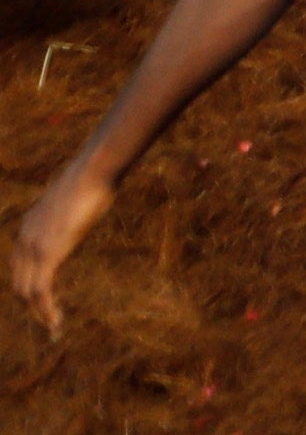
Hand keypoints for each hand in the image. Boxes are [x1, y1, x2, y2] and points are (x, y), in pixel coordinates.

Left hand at [12, 161, 114, 335]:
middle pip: (18, 283)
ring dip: (40, 314)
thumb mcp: (74, 200)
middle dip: (31, 306)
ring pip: (27, 291)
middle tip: (50, 322)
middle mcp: (24, 239)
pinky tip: (57, 321)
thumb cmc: (92, 180)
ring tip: (54, 328)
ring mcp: (34, 247)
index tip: (44, 302)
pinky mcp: (48, 253)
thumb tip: (83, 206)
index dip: (29, 288)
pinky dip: (46, 310)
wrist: (92, 171)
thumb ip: (70, 212)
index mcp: (28, 227)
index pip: (19, 267)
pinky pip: (41, 290)